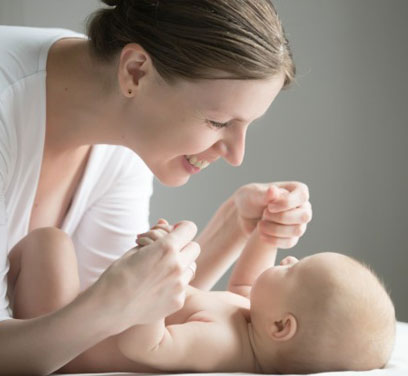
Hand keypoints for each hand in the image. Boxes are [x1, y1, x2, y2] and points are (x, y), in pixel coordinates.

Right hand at [91, 220, 199, 334]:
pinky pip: (183, 286)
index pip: (189, 228)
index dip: (181, 228)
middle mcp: (178, 265)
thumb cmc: (119, 274)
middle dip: (183, 247)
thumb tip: (165, 223)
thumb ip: (156, 237)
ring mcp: (179, 285)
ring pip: (192, 267)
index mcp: (167, 248)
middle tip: (167, 252)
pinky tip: (157, 288)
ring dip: (181, 266)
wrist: (109, 307)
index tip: (174, 232)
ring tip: (162, 270)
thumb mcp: (135, 249)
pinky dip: (174, 284)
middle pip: (195, 247)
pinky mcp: (178, 301)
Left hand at [234, 182, 311, 248]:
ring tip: (260, 225)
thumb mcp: (253, 194)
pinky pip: (290, 242)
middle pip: (304, 216)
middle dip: (281, 217)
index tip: (269, 206)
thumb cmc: (250, 199)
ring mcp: (299, 223)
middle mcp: (302, 206)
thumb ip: (264, 194)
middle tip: (264, 214)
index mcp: (297, 190)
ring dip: (276, 229)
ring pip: (298, 230)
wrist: (244, 216)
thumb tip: (274, 190)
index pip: (303, 196)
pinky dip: (274, 240)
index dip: (287, 203)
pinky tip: (261, 235)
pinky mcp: (292, 237)